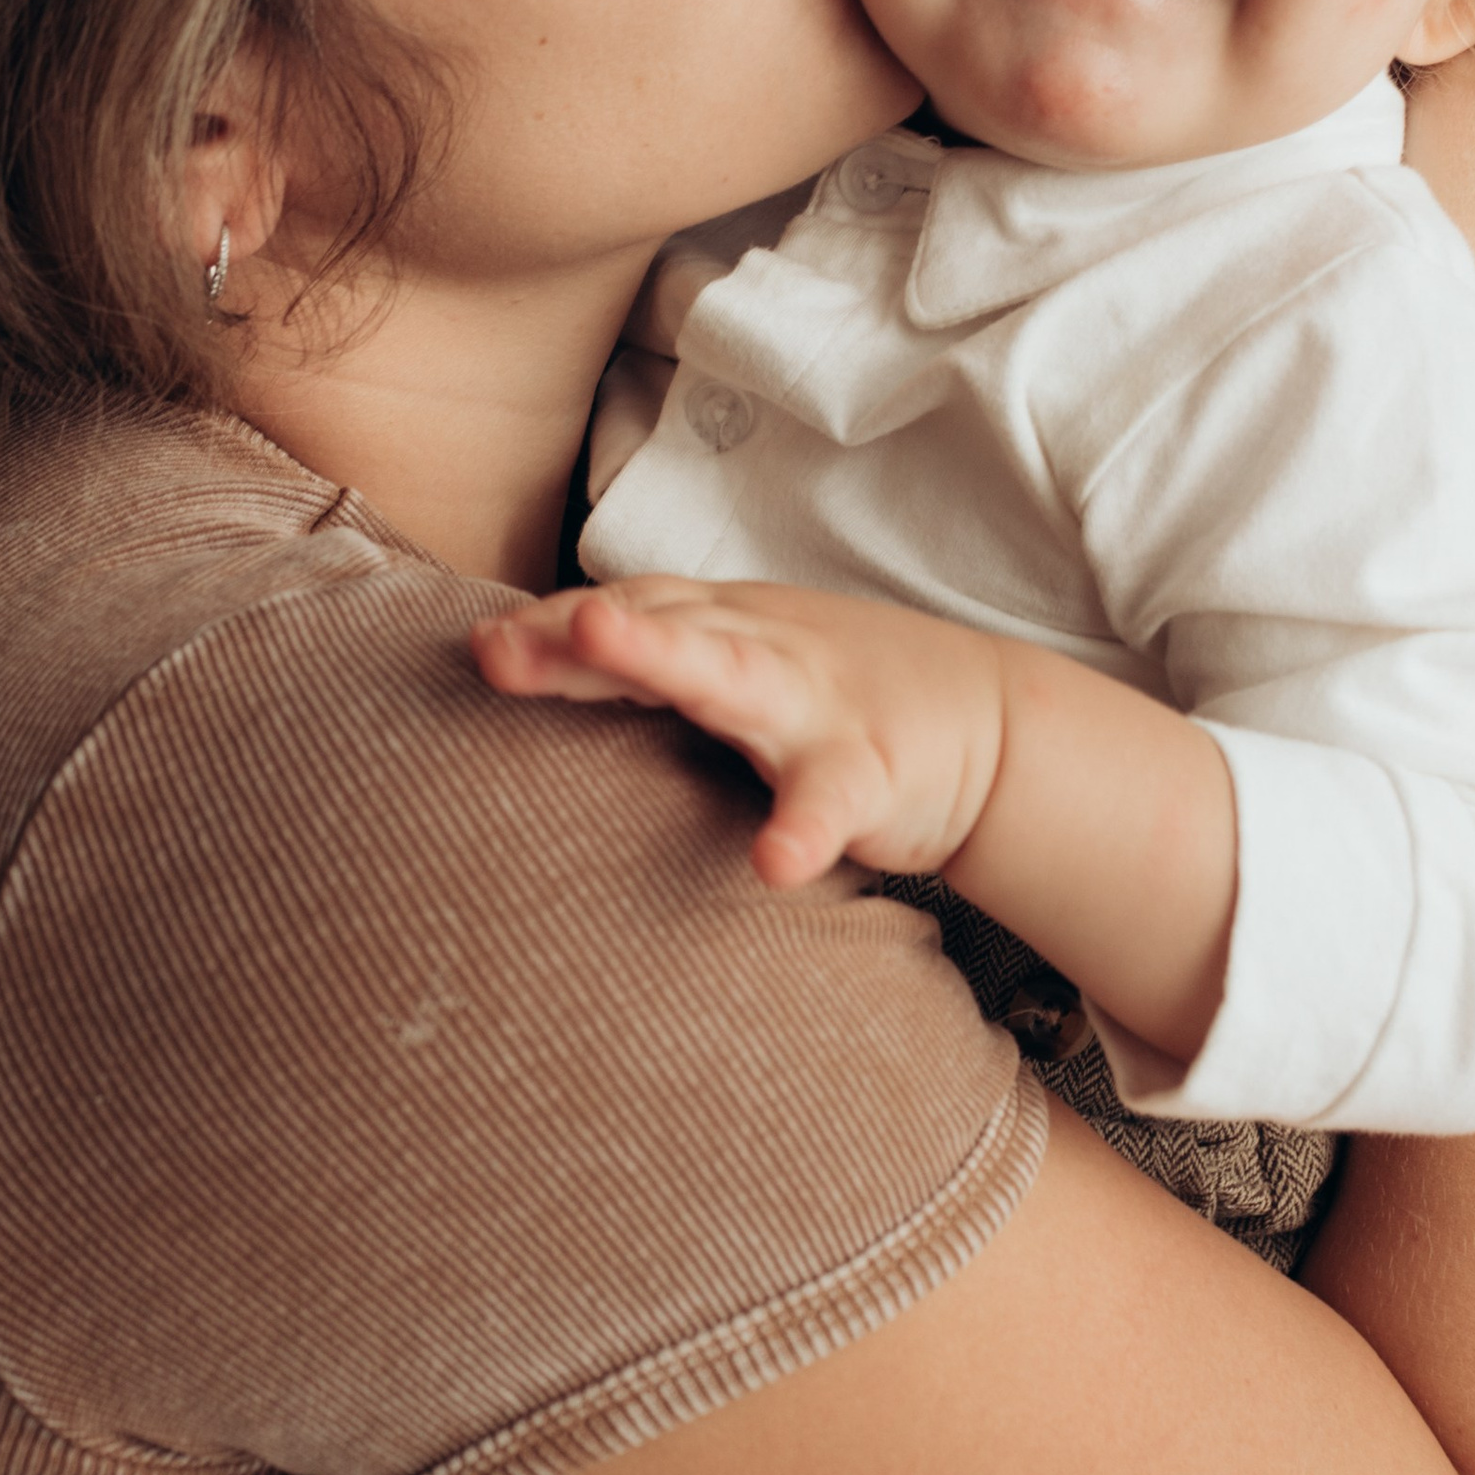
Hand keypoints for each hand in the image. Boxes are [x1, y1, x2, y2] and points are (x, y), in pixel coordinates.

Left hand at [470, 575, 1007, 887]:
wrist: (994, 723)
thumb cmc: (836, 695)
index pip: (627, 608)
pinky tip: (773, 866)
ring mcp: (814, 704)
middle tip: (496, 643)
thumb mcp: (737, 663)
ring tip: (600, 639)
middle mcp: (759, 649)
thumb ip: (641, 667)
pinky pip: (829, 801)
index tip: (480, 646)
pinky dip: (802, 830)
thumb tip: (513, 665)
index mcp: (724, 626)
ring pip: (731, 673)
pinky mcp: (871, 770)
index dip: (552, 624)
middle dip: (578, 628)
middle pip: (660, 623)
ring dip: (663, 654)